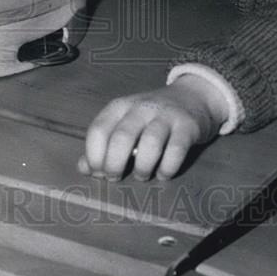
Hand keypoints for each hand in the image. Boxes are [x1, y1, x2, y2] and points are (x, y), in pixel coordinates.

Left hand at [78, 75, 228, 180]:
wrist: (193, 97)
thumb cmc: (151, 117)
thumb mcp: (124, 124)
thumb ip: (104, 145)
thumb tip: (84, 168)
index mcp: (120, 107)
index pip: (98, 130)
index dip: (94, 156)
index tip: (98, 172)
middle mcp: (141, 108)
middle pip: (122, 138)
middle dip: (114, 165)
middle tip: (116, 178)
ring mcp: (166, 115)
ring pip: (150, 144)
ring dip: (142, 167)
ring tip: (141, 175)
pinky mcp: (187, 126)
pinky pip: (176, 151)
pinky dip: (167, 168)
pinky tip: (163, 174)